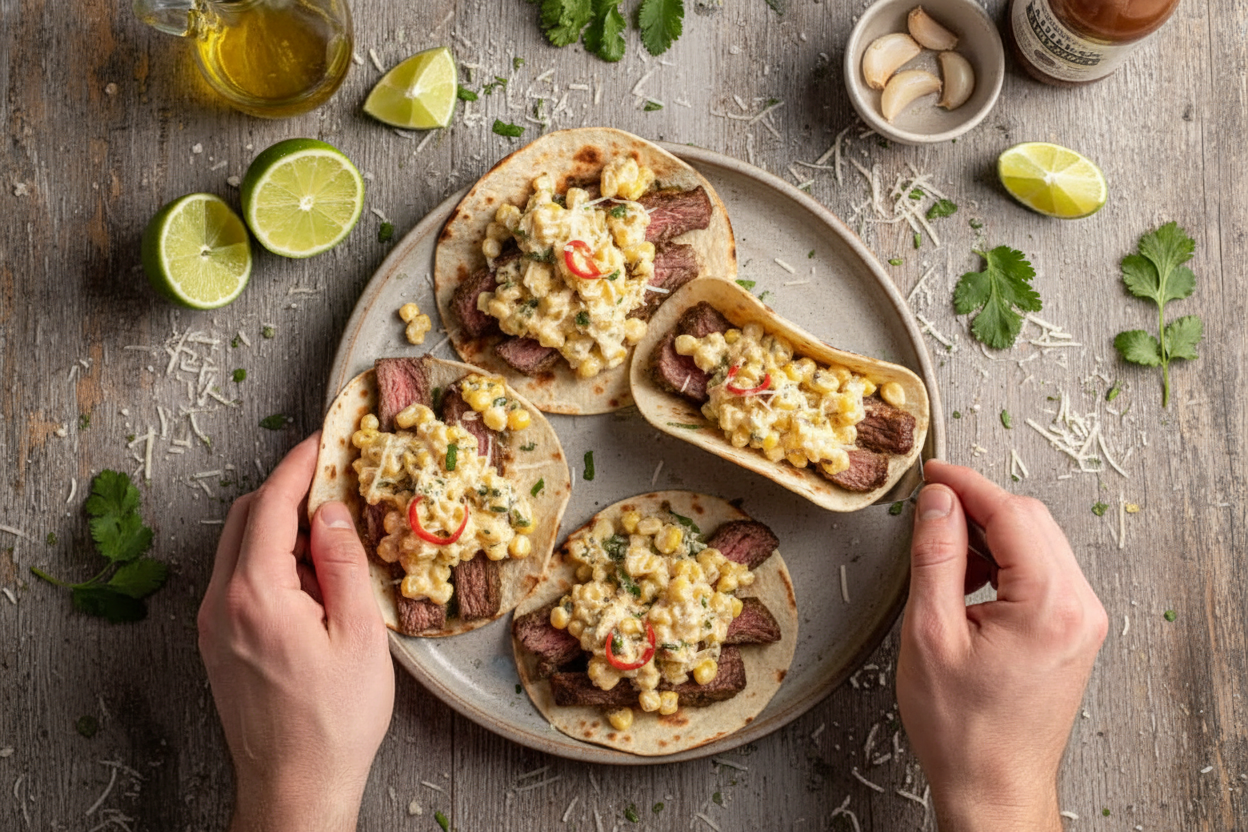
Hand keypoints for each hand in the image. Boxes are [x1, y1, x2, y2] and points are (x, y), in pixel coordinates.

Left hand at [198, 433, 394, 831]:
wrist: (295, 788)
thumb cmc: (335, 721)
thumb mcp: (359, 635)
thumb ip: (343, 564)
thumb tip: (333, 512)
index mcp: (257, 595)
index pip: (272, 505)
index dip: (299, 466)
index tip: (323, 442)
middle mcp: (223, 603)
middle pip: (246, 518)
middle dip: (287, 491)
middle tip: (335, 485)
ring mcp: (214, 625)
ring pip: (239, 547)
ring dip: (281, 528)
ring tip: (333, 540)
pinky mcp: (219, 644)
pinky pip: (238, 580)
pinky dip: (271, 560)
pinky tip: (311, 580)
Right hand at [895, 460, 1107, 831]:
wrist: (994, 785)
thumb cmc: (962, 727)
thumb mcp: (930, 634)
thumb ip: (936, 556)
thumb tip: (938, 502)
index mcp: (1050, 604)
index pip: (1011, 513)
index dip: (966, 484)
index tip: (932, 472)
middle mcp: (1080, 606)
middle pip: (1030, 520)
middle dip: (977, 506)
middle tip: (929, 506)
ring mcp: (1084, 619)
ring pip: (1037, 543)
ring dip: (990, 535)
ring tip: (943, 558)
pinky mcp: (1075, 629)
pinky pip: (1041, 571)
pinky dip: (1004, 562)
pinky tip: (968, 581)